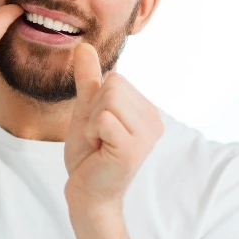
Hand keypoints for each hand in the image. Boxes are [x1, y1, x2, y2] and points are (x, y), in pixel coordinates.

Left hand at [63, 44, 162, 213]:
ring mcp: (146, 135)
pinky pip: (102, 118)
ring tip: (99, 143)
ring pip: (108, 99)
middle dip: (94, 110)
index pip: (115, 78)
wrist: (87, 192)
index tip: (99, 127)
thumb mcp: (86, 109)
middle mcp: (154, 120)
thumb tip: (83, 46)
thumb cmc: (89, 154)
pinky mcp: (132, 148)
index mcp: (147, 110)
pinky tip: (100, 151)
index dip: (96, 101)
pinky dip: (91, 132)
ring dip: (92, 122)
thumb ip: (88, 79)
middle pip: (113, 84)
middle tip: (98, 137)